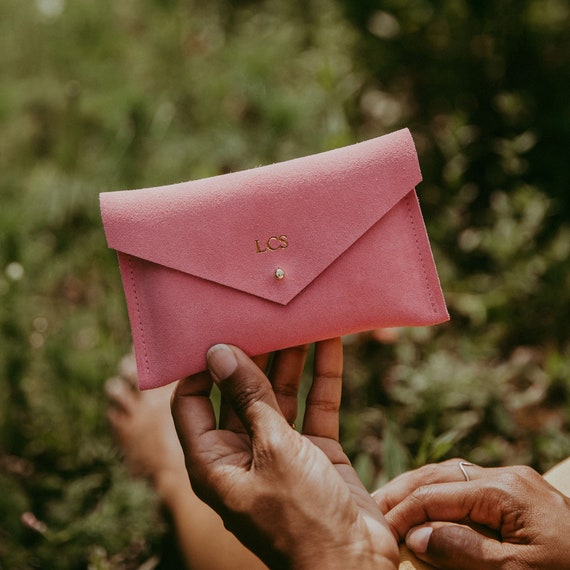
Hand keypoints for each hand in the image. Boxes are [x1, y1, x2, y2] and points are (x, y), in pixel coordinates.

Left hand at [171, 339, 397, 569]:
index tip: (214, 329)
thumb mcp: (271, 449)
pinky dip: (323, 375)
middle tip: (262, 314)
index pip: (191, 402)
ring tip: (297, 319)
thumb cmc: (301, 518)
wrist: (355, 566)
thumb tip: (220, 353)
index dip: (198, 367)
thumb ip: (249, 398)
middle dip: (253, 355)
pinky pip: (316, 404)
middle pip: (241, 392)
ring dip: (290, 359)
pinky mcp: (316, 450)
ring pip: (280, 394)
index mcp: (214, 460)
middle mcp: (243, 452)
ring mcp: (281, 451)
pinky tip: (330, 341)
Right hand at [373, 458, 569, 569]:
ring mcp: (512, 483)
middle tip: (373, 506)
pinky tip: (428, 507)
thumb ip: (464, 550)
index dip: (404, 510)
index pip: (437, 493)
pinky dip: (441, 496)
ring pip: (451, 476)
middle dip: (404, 489)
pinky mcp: (517, 495)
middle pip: (440, 474)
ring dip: (419, 489)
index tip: (379, 530)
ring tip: (391, 504)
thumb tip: (418, 534)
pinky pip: (467, 488)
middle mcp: (506, 476)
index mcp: (504, 489)